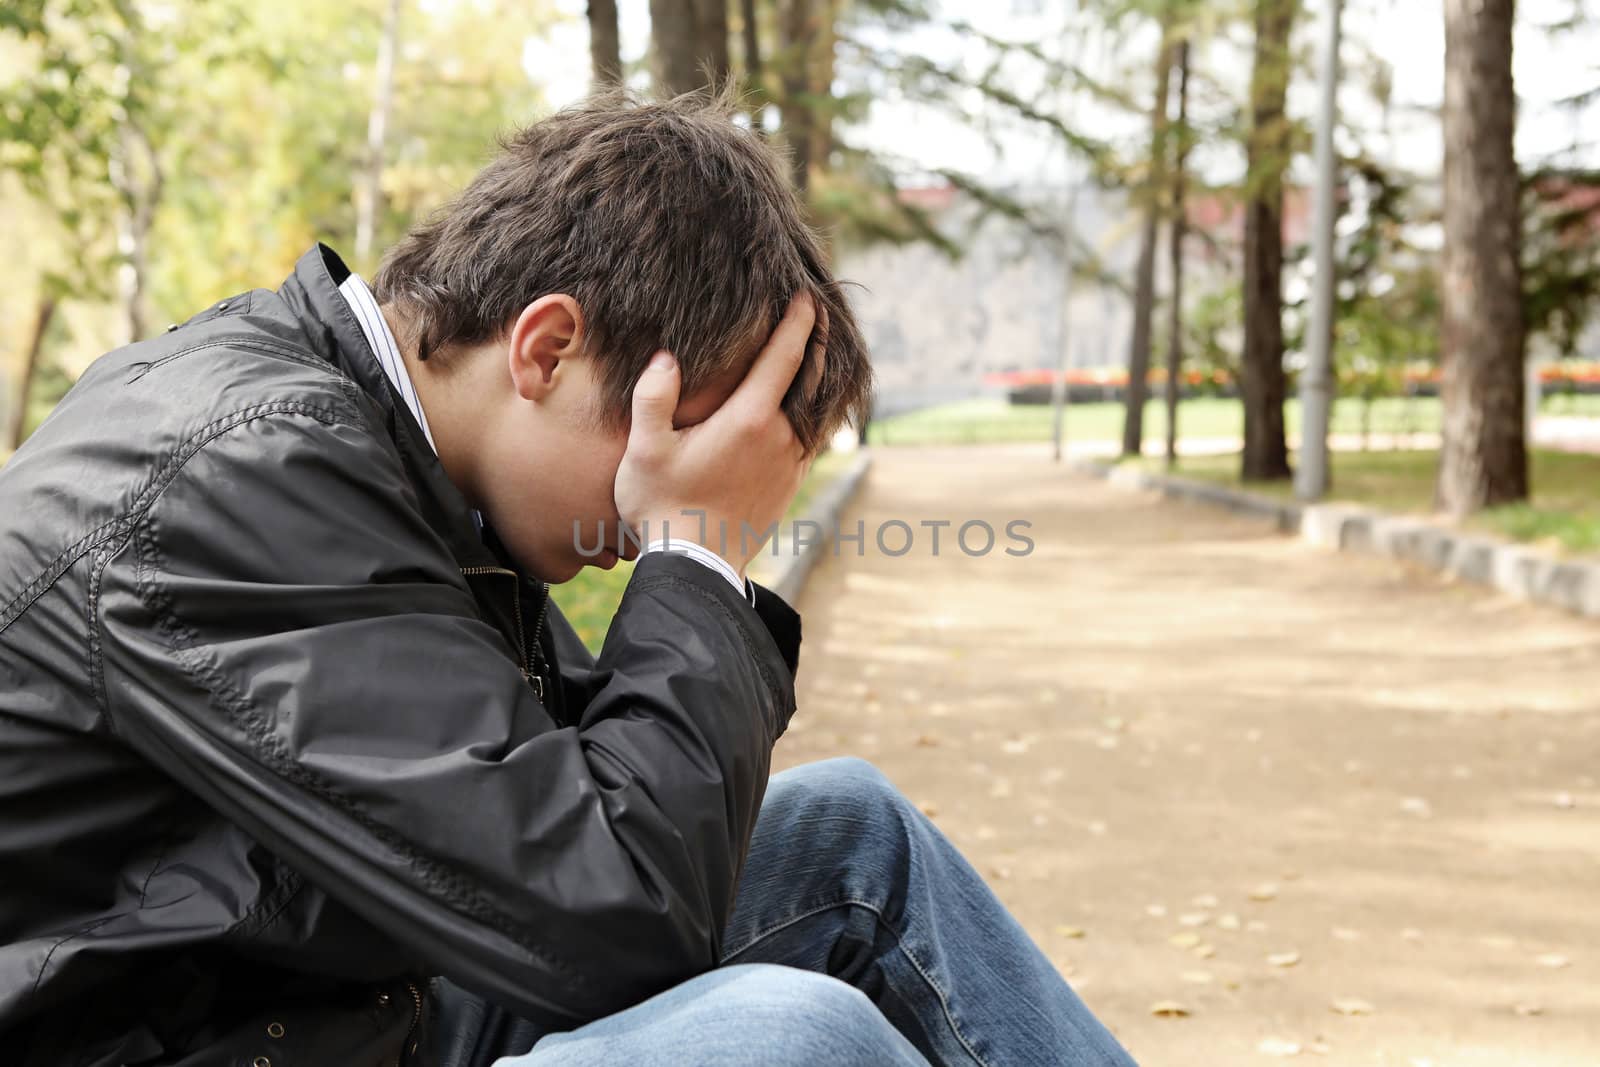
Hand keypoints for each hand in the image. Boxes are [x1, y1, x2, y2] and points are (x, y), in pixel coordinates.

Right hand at [614, 293, 819, 577]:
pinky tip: (805, 407)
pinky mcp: (790, 485)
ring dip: (819, 378)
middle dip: (817, 342)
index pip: (784, 357)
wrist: (695, 566)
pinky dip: (815, 413)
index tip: (807, 297)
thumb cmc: (663, 505)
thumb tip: (666, 358)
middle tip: (819, 313)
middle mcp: (779, 437)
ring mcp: (790, 463)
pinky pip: (812, 437)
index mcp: (748, 419)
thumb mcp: (645, 449)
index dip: (798, 323)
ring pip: (816, 409)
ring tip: (817, 354)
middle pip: (811, 378)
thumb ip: (653, 397)